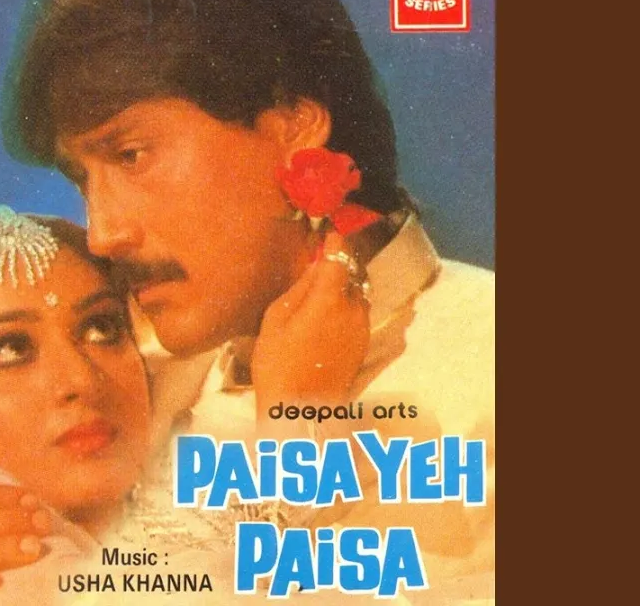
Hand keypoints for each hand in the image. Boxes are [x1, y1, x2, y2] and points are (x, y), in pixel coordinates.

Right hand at [250, 230, 369, 414]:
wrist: (300, 409)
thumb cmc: (277, 363)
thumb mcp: (276, 319)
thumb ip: (300, 287)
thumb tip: (316, 266)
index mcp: (329, 298)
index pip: (340, 256)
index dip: (336, 240)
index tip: (331, 229)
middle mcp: (353, 308)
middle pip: (352, 274)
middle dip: (339, 265)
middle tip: (321, 262)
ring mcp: (362, 328)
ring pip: (357, 295)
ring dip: (344, 287)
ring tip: (321, 292)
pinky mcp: (363, 344)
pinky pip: (357, 314)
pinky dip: (346, 307)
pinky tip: (326, 318)